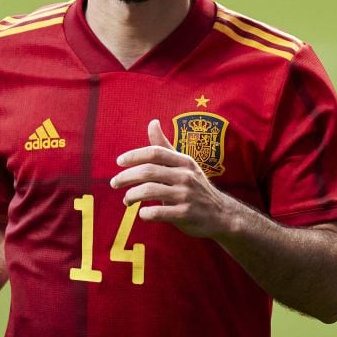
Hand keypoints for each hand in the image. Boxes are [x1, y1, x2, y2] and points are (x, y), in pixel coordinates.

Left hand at [111, 119, 243, 239]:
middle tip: (114, 183)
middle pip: (148, 171)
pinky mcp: (186, 214)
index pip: (155, 152)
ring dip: (132, 195)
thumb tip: (152, 122)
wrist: (222, 215)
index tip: (119, 162)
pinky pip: (159, 212)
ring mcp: (187, 195)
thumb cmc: (196, 187)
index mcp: (184, 162)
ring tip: (126, 201)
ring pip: (150, 191)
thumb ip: (164, 147)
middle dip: (126, 177)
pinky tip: (142, 213)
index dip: (134, 155)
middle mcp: (186, 176)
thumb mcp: (183, 165)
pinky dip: (146, 213)